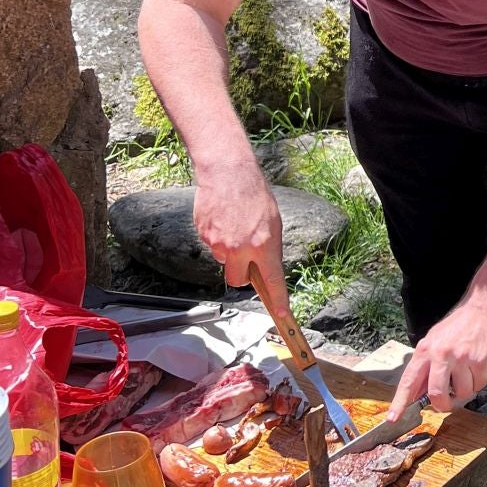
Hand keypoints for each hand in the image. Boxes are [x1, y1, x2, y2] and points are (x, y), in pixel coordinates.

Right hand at [193, 160, 284, 304]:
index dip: (278, 299)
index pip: (272, 280)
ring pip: (224, 261)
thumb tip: (265, 267)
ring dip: (229, 251)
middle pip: (238, 280)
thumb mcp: (273, 221)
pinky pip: (212, 246)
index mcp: (264, 244)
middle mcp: (241, 248)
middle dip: (242, 273)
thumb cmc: (255, 194)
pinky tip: (223, 219)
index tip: (282, 314)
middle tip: (246, 255)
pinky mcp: (204, 236)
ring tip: (234, 225)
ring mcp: (220, 243)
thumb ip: (269, 248)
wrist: (228, 172)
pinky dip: (218, 238)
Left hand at [388, 298, 486, 420]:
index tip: (393, 418)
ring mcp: (462, 358)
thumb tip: (418, 394)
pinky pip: (478, 385)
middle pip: (436, 393)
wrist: (482, 311)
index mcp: (425, 350)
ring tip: (466, 373)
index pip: (409, 381)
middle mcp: (441, 354)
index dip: (400, 402)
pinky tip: (477, 367)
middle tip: (446, 403)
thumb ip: (425, 368)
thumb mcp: (433, 342)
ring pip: (462, 393)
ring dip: (465, 389)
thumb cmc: (456, 328)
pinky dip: (478, 382)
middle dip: (442, 405)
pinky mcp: (480, 361)